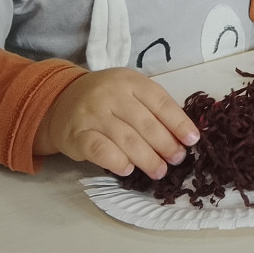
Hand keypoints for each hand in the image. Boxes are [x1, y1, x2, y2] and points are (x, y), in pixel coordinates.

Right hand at [34, 67, 199, 178]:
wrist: (61, 100)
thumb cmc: (106, 98)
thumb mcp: (130, 92)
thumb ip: (154, 108)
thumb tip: (184, 135)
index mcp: (131, 81)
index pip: (161, 103)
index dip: (179, 123)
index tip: (193, 140)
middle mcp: (112, 95)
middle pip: (146, 124)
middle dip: (166, 145)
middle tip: (177, 160)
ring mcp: (93, 114)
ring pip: (127, 139)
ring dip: (147, 158)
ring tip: (159, 171)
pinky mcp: (77, 134)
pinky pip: (100, 149)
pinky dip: (116, 160)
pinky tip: (128, 169)